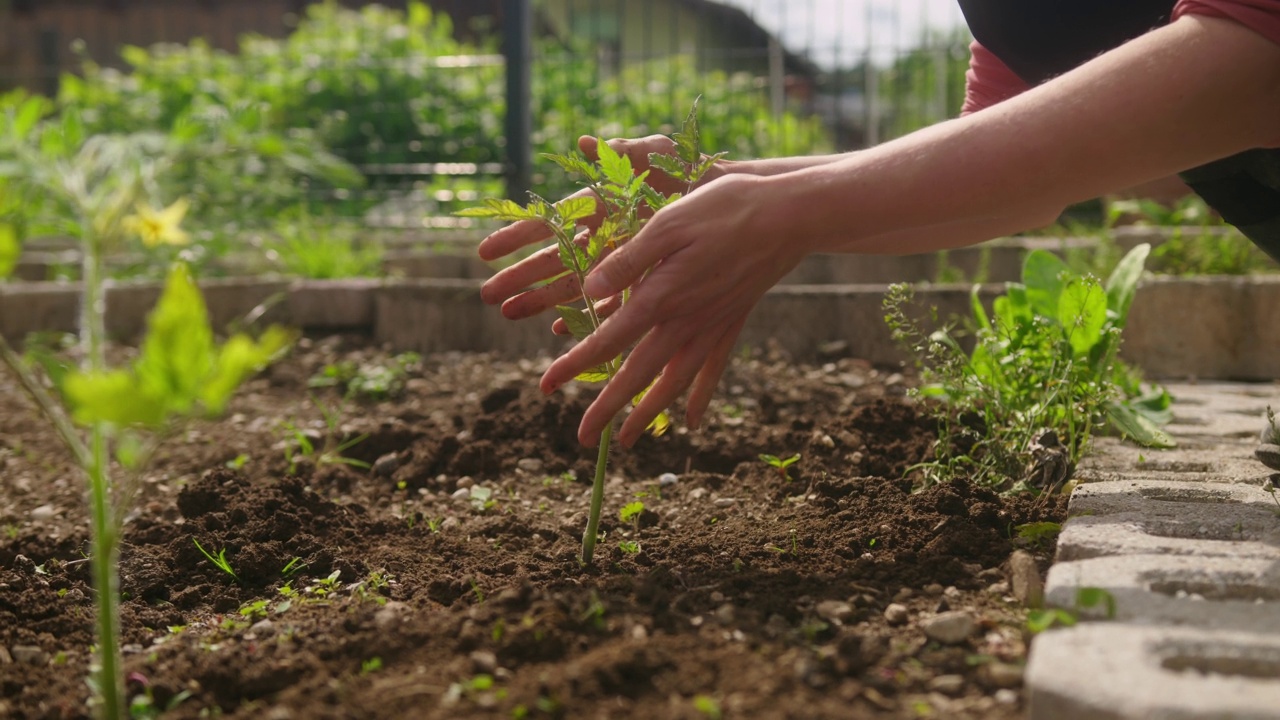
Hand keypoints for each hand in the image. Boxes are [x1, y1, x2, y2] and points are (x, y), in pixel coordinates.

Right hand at [477, 134, 726, 319]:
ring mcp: (616, 259)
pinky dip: (584, 316)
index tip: (485, 252)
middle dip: (519, 277)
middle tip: (489, 295)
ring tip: (509, 313)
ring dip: (540, 300)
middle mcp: (599, 234)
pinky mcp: (638, 280)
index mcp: (595, 203)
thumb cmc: (686, 168)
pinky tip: (562, 331)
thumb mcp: (654, 153)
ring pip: (571, 284)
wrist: (723, 195)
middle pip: (552, 259)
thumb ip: (623, 150)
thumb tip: (588, 141)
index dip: (516, 236)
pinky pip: (607, 303)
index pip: (547, 222)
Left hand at [539, 173, 807, 446]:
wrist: (789, 216)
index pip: (608, 341)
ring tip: (627, 441)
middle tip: (582, 439)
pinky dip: (701, 398)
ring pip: (673, 382)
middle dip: (607, 409)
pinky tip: (694, 422)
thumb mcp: (667, 223)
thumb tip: (589, 289)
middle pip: (637, 375)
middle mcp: (684, 321)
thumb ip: (628, 259)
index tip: (545, 386)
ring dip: (647, 414)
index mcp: (661, 297)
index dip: (575, 366)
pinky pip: (714, 370)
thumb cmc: (724, 209)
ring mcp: (711, 326)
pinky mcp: (733, 322)